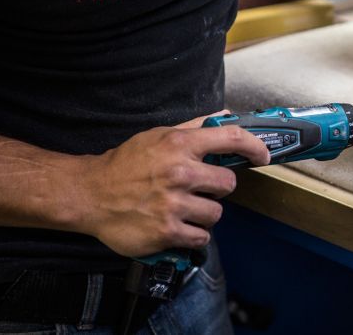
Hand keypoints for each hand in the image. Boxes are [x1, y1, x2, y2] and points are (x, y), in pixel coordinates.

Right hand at [76, 113, 270, 256]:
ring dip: (204, 214)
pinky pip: (201, 237)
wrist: (90, 194)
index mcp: (179, 145)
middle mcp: (179, 173)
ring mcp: (173, 204)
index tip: (263, 156)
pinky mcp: (166, 232)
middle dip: (218, 189)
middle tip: (200, 189)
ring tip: (184, 208)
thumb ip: (194, 127)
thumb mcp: (158, 136)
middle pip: (228, 184)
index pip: (231, 138)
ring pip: (216, 214)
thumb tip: (225, 115)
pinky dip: (193, 235)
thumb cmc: (126, 164)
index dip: (254, 147)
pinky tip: (178, 225)